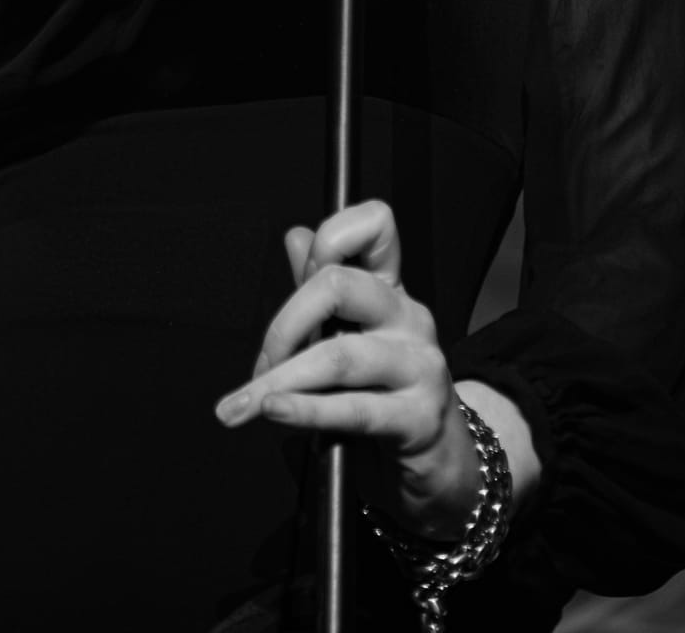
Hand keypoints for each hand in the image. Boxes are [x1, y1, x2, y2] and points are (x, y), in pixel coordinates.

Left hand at [213, 198, 480, 540]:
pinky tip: (274, 412)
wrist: (441, 460)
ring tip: (243, 404)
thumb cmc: (385, 391)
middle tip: (260, 364)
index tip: (302, 274)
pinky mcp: (419, 417)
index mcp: (391, 288)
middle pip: (338, 285)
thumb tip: (295, 235)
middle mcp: (410, 316)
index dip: (331, 235)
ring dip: (280, 379)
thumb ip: (321, 289)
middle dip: (284, 324)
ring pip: (338, 355)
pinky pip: (353, 409)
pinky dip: (305, 410)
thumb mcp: (354, 334)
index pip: (376, 224)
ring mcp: (419, 365)